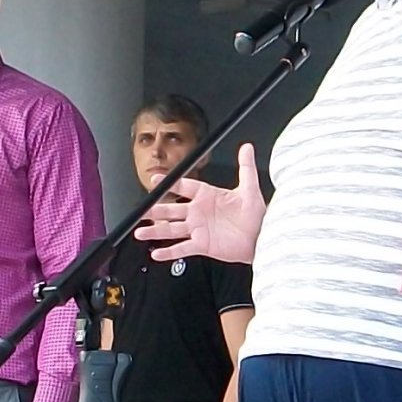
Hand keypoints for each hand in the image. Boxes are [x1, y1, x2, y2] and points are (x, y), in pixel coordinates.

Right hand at [137, 143, 265, 262]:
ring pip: (172, 229)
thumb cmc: (256, 215)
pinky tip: (157, 253)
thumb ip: (246, 167)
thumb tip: (247, 148)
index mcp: (208, 196)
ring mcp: (199, 229)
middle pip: (172, 209)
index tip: (156, 180)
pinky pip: (182, 248)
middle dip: (155, 209)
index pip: (185, 186)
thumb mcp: (250, 189)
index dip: (170, 183)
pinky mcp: (201, 245)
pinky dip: (169, 252)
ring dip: (156, 230)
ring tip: (140, 232)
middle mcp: (199, 212)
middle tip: (142, 210)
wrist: (261, 239)